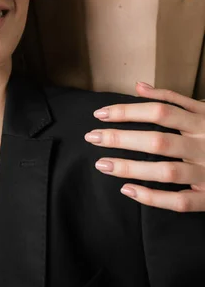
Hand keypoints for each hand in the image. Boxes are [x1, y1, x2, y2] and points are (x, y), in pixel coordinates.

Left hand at [84, 83, 204, 211]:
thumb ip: (174, 97)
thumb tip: (138, 85)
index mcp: (202, 120)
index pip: (159, 111)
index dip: (128, 111)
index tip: (100, 114)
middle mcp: (203, 144)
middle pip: (158, 141)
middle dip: (122, 138)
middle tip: (92, 137)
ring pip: (166, 171)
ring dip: (131, 168)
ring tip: (102, 164)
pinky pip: (180, 201)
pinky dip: (153, 198)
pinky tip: (128, 190)